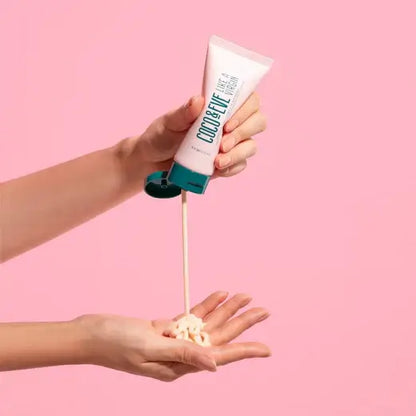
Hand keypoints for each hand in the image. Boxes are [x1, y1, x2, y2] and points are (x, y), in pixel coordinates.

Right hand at [78, 291, 269, 381]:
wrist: (92, 334)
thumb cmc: (115, 344)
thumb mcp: (149, 348)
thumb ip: (183, 354)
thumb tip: (215, 365)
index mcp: (179, 366)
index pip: (219, 356)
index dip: (244, 350)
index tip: (267, 349)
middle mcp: (181, 356)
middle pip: (219, 337)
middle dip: (242, 323)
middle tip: (264, 310)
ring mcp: (175, 341)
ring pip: (208, 324)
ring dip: (227, 309)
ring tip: (246, 296)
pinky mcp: (167, 329)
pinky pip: (192, 316)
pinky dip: (206, 305)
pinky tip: (220, 295)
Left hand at [119, 93, 266, 178]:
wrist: (153, 161)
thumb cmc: (162, 135)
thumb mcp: (168, 122)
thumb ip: (183, 112)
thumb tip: (198, 100)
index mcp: (220, 106)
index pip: (248, 98)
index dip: (246, 108)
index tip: (227, 123)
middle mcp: (231, 123)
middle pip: (258, 121)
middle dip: (243, 133)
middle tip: (222, 144)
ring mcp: (232, 144)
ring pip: (251, 146)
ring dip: (238, 154)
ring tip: (217, 162)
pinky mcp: (228, 163)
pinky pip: (241, 165)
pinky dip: (232, 168)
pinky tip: (217, 169)